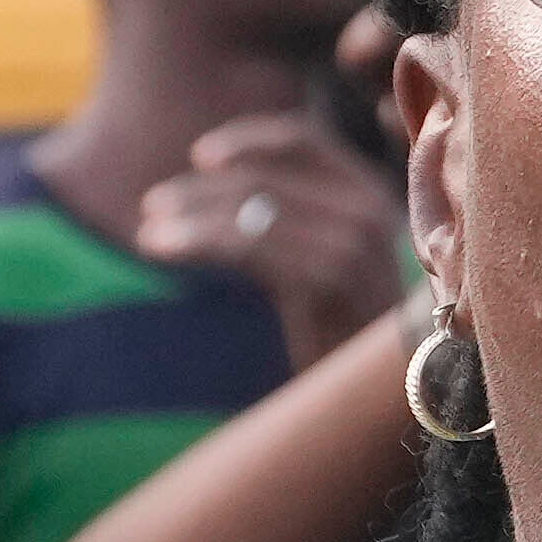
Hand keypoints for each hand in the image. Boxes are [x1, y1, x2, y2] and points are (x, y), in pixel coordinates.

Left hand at [129, 103, 403, 363]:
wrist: (394, 400)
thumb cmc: (356, 339)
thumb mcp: (339, 267)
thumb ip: (307, 223)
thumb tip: (234, 192)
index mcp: (373, 196)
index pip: (304, 141)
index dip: (249, 140)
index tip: (201, 157)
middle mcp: (369, 209)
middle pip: (266, 176)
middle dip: (201, 189)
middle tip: (152, 205)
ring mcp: (352, 242)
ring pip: (250, 208)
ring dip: (189, 216)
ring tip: (148, 233)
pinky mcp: (329, 278)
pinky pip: (247, 244)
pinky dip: (196, 239)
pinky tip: (161, 247)